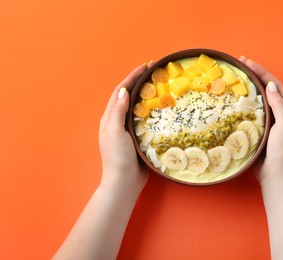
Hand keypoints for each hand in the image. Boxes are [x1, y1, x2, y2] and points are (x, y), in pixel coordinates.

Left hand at [99, 63, 150, 190]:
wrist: (124, 181)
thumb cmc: (117, 157)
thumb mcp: (114, 131)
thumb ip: (117, 111)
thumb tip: (124, 90)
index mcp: (110, 117)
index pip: (121, 91)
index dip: (132, 77)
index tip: (145, 66)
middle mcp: (119, 120)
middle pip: (130, 96)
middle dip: (141, 82)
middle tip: (155, 72)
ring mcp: (129, 129)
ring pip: (139, 106)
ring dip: (148, 94)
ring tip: (160, 85)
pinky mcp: (139, 137)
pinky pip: (146, 119)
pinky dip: (153, 110)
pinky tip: (163, 108)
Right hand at [239, 56, 282, 184]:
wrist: (277, 175)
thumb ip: (279, 105)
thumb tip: (270, 85)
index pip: (275, 85)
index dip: (262, 72)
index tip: (248, 62)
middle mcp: (280, 114)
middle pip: (266, 90)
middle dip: (255, 76)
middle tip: (240, 64)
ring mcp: (269, 123)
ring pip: (258, 101)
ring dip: (249, 89)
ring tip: (237, 78)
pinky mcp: (259, 131)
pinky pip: (251, 114)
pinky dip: (244, 105)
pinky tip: (235, 101)